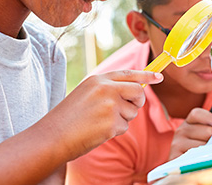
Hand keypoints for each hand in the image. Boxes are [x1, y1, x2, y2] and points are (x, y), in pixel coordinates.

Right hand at [39, 69, 161, 159]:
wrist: (52, 137)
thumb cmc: (68, 118)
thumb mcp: (86, 94)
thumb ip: (109, 89)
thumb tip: (135, 91)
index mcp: (98, 80)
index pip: (129, 74)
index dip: (146, 75)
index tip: (159, 77)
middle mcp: (106, 89)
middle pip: (137, 92)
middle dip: (138, 101)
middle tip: (127, 109)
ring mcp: (110, 106)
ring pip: (132, 112)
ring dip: (122, 119)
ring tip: (100, 122)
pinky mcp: (112, 123)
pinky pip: (124, 127)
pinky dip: (115, 131)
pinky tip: (98, 131)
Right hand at [168, 108, 211, 159]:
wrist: (183, 164)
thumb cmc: (199, 146)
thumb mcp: (205, 132)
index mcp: (188, 122)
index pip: (197, 114)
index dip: (211, 118)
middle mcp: (180, 130)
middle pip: (207, 130)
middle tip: (208, 143)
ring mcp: (177, 143)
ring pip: (204, 145)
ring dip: (208, 150)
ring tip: (203, 152)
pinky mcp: (176, 156)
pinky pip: (197, 156)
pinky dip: (201, 158)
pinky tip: (198, 159)